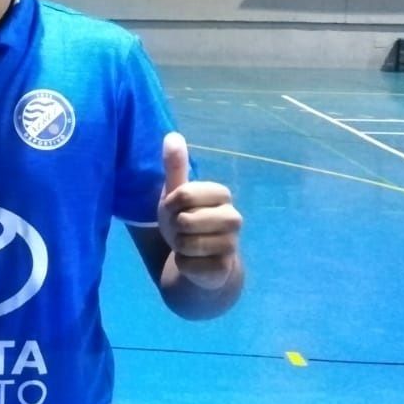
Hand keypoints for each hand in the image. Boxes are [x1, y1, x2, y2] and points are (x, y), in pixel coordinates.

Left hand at [157, 131, 241, 289]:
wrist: (197, 258)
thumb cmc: (185, 219)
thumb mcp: (176, 193)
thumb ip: (175, 167)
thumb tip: (172, 135)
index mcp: (222, 195)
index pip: (184, 194)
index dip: (171, 204)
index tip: (175, 208)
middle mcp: (233, 218)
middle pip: (186, 220)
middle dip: (174, 227)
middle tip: (181, 229)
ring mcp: (232, 244)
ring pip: (187, 244)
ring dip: (178, 246)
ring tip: (187, 245)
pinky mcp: (224, 268)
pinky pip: (189, 265)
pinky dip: (183, 264)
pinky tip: (193, 262)